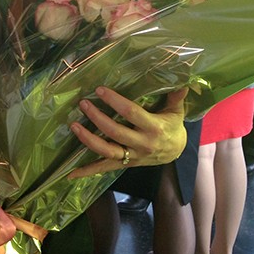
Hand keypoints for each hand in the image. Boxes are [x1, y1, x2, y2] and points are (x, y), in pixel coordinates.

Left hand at [67, 86, 187, 178]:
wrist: (176, 152)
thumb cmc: (172, 126)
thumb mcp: (176, 111)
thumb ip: (175, 96)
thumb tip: (182, 80)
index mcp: (154, 128)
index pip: (131, 113)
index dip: (115, 101)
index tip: (99, 90)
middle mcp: (142, 144)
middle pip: (115, 132)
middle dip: (97, 118)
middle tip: (83, 104)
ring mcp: (132, 156)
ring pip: (107, 151)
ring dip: (88, 140)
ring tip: (74, 126)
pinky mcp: (125, 164)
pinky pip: (104, 168)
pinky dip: (87, 171)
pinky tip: (71, 173)